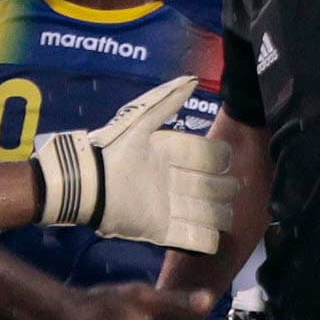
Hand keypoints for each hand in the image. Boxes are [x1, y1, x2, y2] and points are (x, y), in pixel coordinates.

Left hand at [35, 76, 235, 250]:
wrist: (87, 183)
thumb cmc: (113, 149)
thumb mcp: (140, 120)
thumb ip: (165, 101)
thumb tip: (192, 80)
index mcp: (168, 154)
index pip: (203, 155)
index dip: (218, 157)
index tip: (228, 160)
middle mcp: (170, 180)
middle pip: (208, 186)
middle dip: (223, 188)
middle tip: (233, 189)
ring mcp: (166, 207)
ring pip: (203, 213)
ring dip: (218, 214)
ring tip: (229, 215)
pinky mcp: (159, 230)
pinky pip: (188, 238)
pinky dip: (203, 239)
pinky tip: (216, 237)